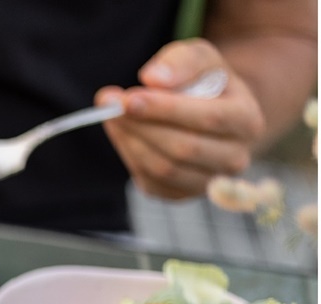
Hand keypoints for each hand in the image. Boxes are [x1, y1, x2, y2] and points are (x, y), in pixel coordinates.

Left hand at [98, 39, 264, 199]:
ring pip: (164, 168)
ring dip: (131, 141)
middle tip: (109, 105)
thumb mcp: (198, 57)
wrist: (208, 112)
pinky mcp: (181, 194)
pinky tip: (124, 134)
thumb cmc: (202, 81)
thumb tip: (153, 78)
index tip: (129, 98)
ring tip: (112, 116)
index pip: (208, 119)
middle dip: (141, 126)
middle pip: (184, 148)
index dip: (166, 110)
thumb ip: (181, 61)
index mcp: (247, 120)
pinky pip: (151, 182)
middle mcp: (235, 157)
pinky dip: (130, 157)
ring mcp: (209, 180)